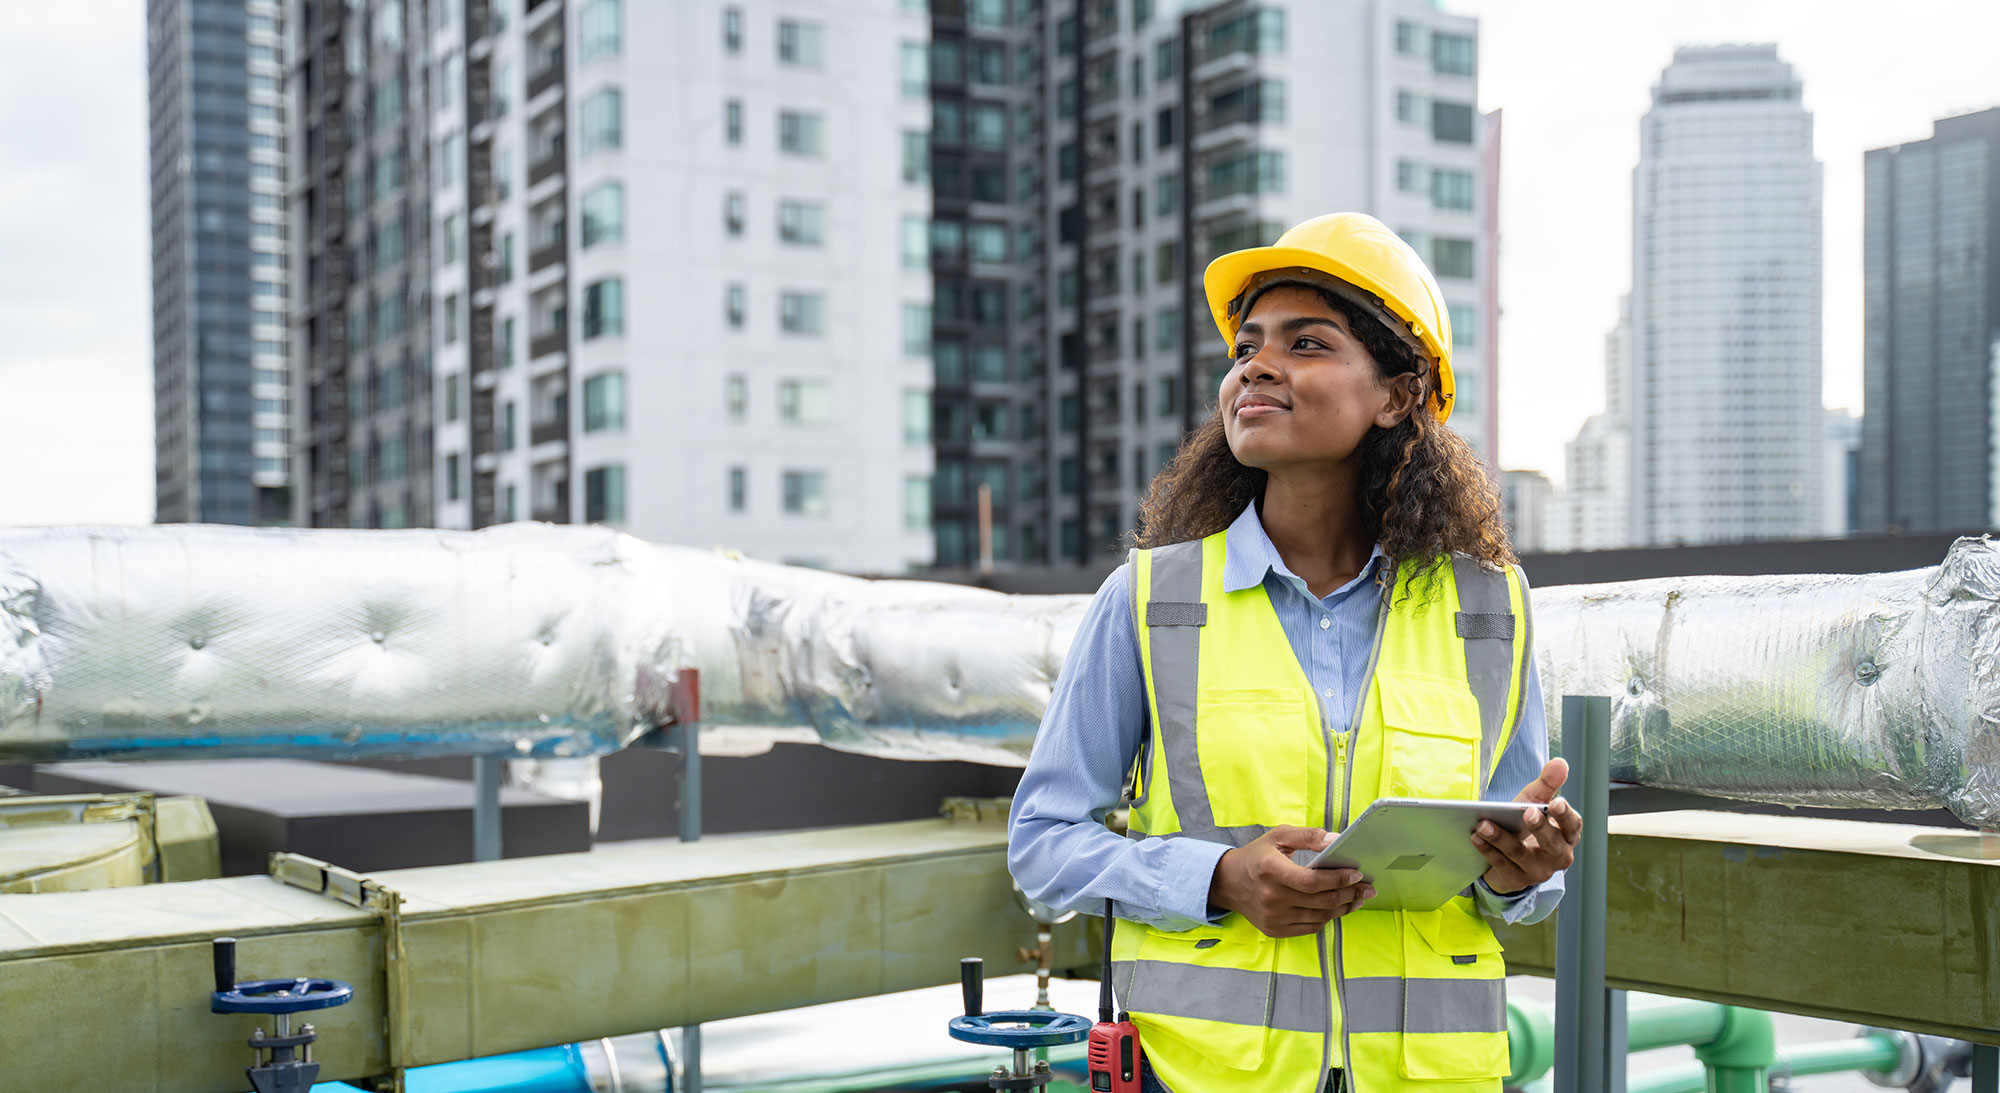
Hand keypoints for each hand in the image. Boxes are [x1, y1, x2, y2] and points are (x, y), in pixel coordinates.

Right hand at [1209, 825, 1375, 937]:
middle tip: (1367, 888)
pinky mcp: (1275, 930)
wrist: (1229, 882)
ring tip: (1357, 898)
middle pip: (1320, 901)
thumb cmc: (1257, 856)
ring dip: (1343, 908)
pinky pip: (1310, 927)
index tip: (1357, 874)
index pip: (1312, 881)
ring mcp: (1273, 917)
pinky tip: (1337, 908)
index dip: (1338, 879)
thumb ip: (1308, 836)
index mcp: (1270, 870)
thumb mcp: (1279, 836)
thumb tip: (1336, 840)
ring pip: (1320, 917)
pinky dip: (1327, 918)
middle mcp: (1271, 897)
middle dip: (1350, 894)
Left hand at [1474, 758, 1584, 894]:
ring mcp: (1538, 871)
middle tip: (1527, 812)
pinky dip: (1487, 850)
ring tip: (1483, 824)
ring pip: (1520, 854)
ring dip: (1501, 838)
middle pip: (1552, 844)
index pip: (1573, 826)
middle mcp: (1558, 856)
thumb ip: (1546, 783)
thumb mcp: (1534, 802)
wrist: (1508, 857)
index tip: (1556, 803)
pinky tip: (1475, 837)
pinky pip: (1501, 864)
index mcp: (1567, 836)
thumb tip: (1561, 763)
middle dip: (1539, 828)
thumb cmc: (1525, 824)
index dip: (1565, 816)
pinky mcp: (1517, 880)